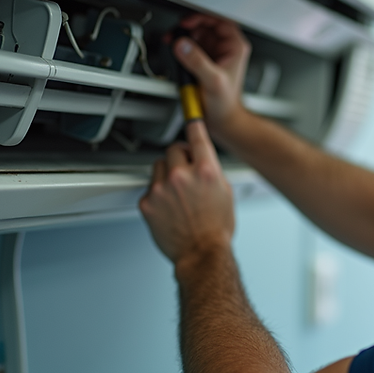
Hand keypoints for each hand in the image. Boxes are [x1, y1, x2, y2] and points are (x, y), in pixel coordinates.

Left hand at [139, 120, 235, 265]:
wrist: (202, 253)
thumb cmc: (216, 228)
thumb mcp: (225, 192)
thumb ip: (211, 170)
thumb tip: (201, 158)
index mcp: (206, 170)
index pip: (196, 135)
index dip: (193, 125)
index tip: (191, 119)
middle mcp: (182, 175)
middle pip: (173, 149)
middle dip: (179, 157)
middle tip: (185, 170)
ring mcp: (162, 188)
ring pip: (158, 166)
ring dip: (166, 173)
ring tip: (177, 191)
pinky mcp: (147, 202)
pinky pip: (150, 187)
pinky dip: (157, 193)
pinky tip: (169, 206)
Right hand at [173, 15, 251, 137]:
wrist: (222, 120)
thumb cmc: (226, 104)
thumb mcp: (213, 81)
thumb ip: (198, 62)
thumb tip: (183, 45)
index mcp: (235, 47)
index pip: (220, 21)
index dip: (204, 18)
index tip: (188, 22)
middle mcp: (225, 48)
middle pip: (206, 26)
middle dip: (189, 27)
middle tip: (176, 32)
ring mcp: (213, 55)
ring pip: (197, 35)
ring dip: (184, 36)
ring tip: (173, 41)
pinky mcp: (203, 62)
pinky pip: (190, 48)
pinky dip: (181, 47)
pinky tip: (175, 51)